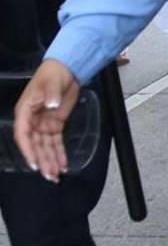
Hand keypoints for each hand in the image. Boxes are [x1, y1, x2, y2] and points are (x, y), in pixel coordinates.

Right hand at [14, 60, 81, 181]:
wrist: (66, 69)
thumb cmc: (52, 74)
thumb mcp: (51, 82)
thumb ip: (50, 94)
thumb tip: (51, 104)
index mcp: (25, 112)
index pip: (24, 135)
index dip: (28, 151)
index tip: (35, 163)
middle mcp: (32, 121)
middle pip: (35, 145)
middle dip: (42, 161)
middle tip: (49, 176)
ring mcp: (43, 124)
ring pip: (45, 147)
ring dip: (50, 161)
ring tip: (55, 176)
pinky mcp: (55, 125)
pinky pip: (56, 142)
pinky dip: (59, 153)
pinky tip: (63, 165)